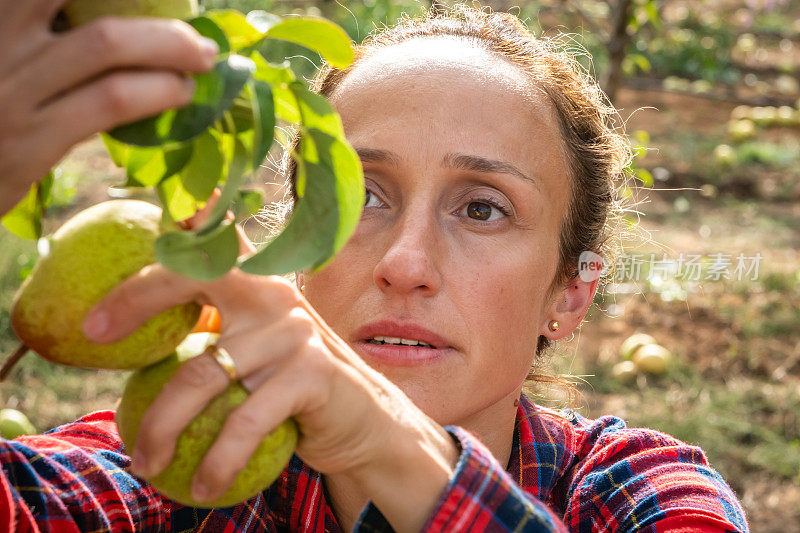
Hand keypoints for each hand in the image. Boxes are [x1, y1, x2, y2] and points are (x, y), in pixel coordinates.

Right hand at [0, 0, 218, 215]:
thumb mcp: (8, 60)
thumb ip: (42, 34)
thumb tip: (127, 24)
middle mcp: (0, 39)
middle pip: (86, 0)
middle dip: (154, 16)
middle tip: (194, 32)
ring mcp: (12, 91)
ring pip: (106, 45)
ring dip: (169, 49)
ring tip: (199, 63)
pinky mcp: (29, 142)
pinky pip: (109, 103)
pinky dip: (156, 92)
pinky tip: (178, 95)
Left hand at [81, 201, 458, 530]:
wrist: (365, 422)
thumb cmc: (293, 392)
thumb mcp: (256, 355)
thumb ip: (214, 337)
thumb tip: (132, 354)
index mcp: (257, 284)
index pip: (205, 248)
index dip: (159, 245)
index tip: (109, 286)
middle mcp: (274, 295)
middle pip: (198, 276)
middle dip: (139, 296)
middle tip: (95, 335)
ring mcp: (295, 332)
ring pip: (203, 375)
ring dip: (161, 427)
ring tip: (145, 462)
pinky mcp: (312, 373)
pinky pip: (245, 421)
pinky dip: (216, 460)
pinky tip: (203, 486)